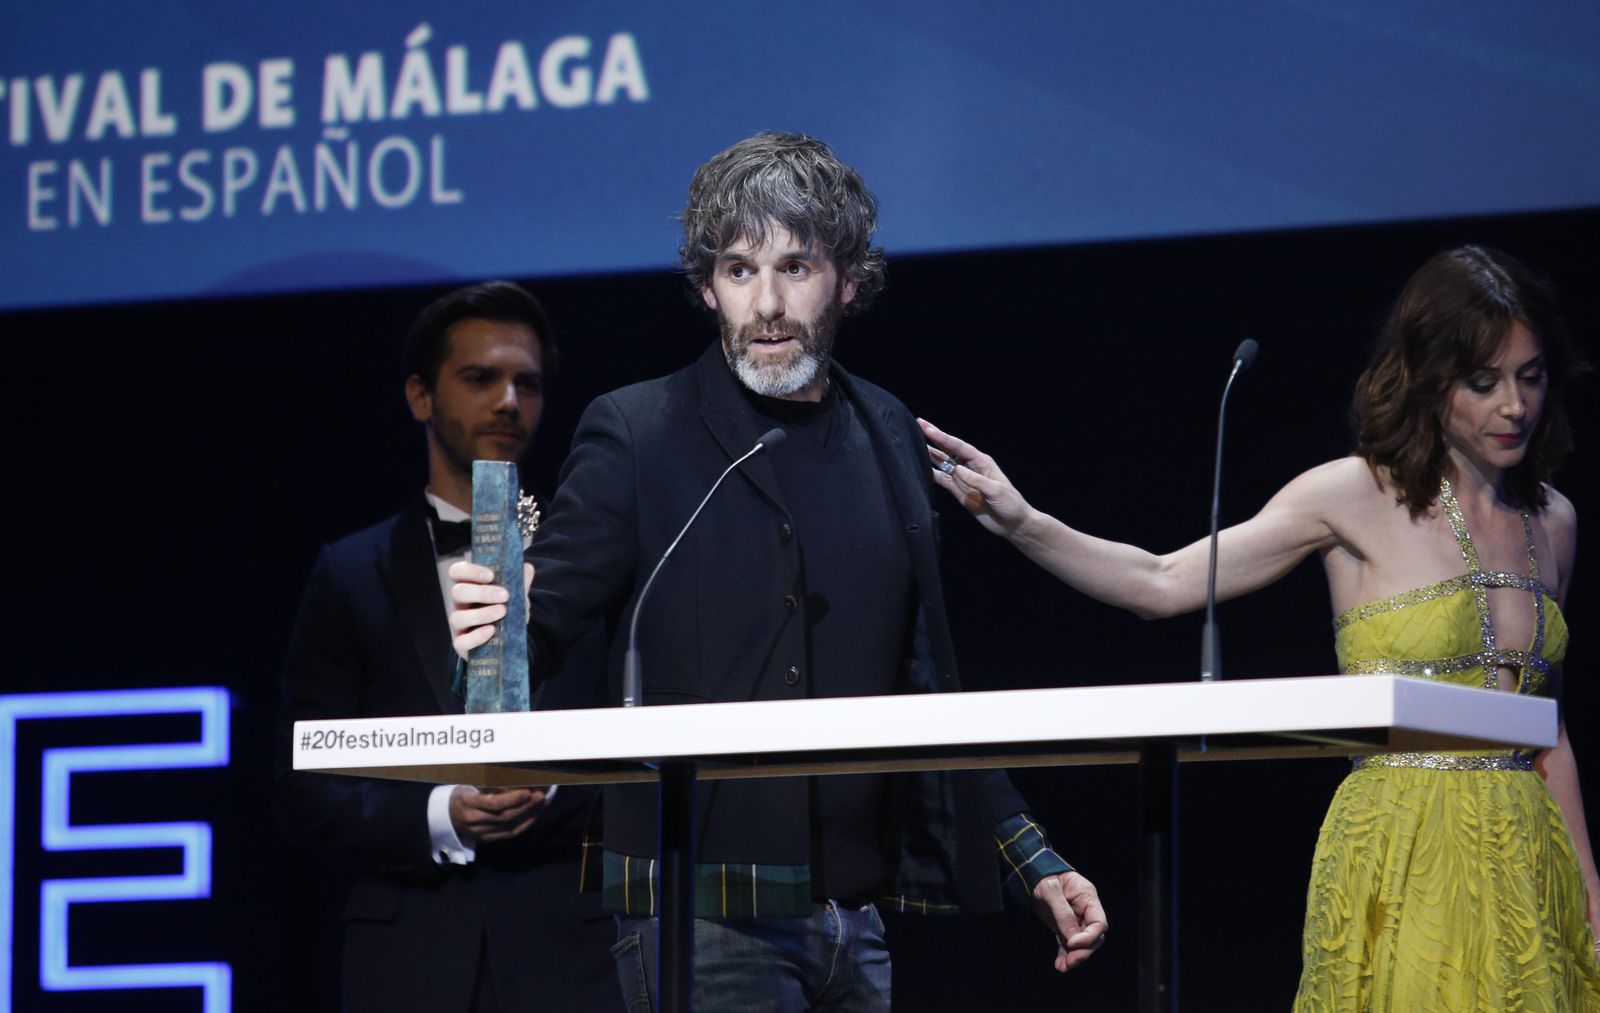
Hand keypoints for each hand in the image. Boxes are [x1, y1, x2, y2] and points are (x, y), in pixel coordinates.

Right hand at [447, 560, 534, 659]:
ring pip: (457, 617)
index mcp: (469, 587)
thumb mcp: (514, 597)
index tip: (491, 575)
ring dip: (482, 614)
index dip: (470, 571)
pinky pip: (461, 641)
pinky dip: (476, 636)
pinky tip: (491, 630)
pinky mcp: (461, 644)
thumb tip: (527, 567)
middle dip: (482, 593)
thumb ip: (520, 583)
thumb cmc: (506, 613)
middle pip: (457, 592)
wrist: (507, 642)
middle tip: (505, 595)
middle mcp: (460, 604)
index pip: (457, 572)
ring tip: (503, 611)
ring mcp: (459, 625)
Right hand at [448, 784, 548, 842]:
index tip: (527, 791)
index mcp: (468, 803)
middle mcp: (473, 820)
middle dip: (526, 806)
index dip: (512, 799)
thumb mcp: (470, 783)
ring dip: (529, 815)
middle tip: (541, 796)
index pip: (494, 804)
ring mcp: (480, 832)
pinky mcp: (486, 839)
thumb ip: (489, 781)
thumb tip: (516, 773)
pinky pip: (509, 834)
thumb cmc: (463, 793)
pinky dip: (525, 825)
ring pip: (509, 826)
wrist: (447, 815)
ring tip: (543, 803)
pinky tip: (535, 815)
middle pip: (505, 816)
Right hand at [917, 418, 1032, 536]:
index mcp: (981, 461)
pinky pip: (942, 480)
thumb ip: (976, 480)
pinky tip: (920, 468)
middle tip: (918, 424)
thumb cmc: (1010, 504)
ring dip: (929, 454)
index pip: (959, 446)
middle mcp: (969, 466)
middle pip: (948, 449)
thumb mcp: (996, 491)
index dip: (943, 437)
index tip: (928, 428)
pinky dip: (931, 474)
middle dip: (934, 438)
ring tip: (913, 443)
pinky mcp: (958, 491)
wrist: (1012, 523)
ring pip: (942, 463)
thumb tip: (956, 469)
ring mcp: (962, 479)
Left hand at [1031, 871, 1107, 972]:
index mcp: (1088, 897)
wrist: (1029, 873)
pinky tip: (1059, 964)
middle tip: (1069, 961)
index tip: (1072, 943)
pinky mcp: (1063, 926)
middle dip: (1082, 951)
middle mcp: (1085, 910)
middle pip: (1093, 937)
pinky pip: (1068, 944)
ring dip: (1073, 957)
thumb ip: (1063, 912)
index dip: (1089, 937)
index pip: (1099, 923)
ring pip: (1081, 944)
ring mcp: (1074, 919)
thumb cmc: (1042, 875)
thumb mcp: (1051, 890)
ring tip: (1062, 966)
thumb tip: (1072, 937)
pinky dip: (1065, 954)